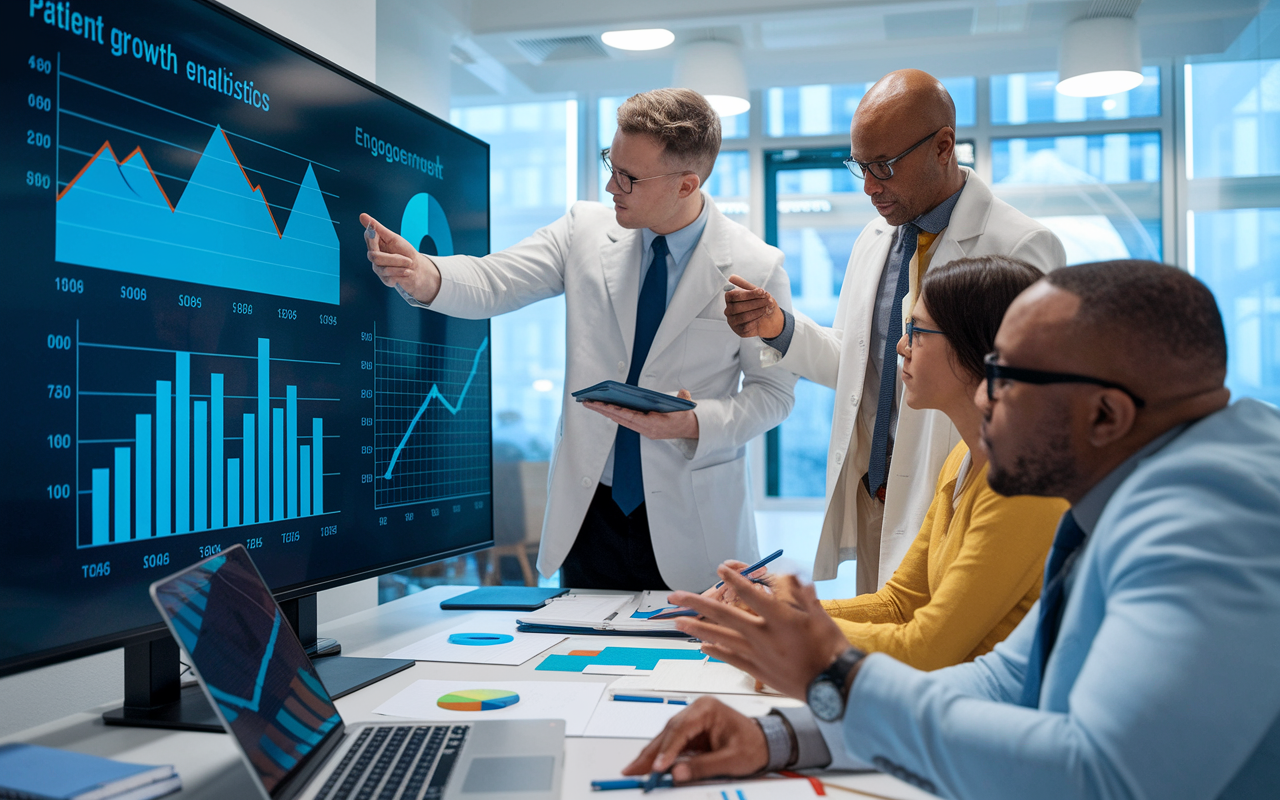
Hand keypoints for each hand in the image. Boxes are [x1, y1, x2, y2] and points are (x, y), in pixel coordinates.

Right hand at [360, 213, 441, 303]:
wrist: (417, 268)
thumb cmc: (405, 251)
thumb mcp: (393, 238)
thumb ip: (379, 228)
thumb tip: (362, 215)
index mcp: (375, 244)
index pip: (368, 238)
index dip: (371, 235)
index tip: (375, 232)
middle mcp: (374, 257)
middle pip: (374, 257)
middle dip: (394, 258)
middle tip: (409, 259)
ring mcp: (379, 269)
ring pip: (383, 268)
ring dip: (400, 266)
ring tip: (410, 264)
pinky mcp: (385, 280)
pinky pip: (390, 277)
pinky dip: (402, 274)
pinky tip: (408, 272)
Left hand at [582, 390, 698, 440]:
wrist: (690, 428)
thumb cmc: (685, 416)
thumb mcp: (686, 406)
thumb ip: (683, 399)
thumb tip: (683, 393)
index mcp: (655, 426)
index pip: (631, 417)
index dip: (616, 410)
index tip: (602, 405)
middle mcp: (646, 430)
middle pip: (620, 419)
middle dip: (603, 410)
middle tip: (587, 402)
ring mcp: (644, 430)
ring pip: (620, 420)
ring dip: (605, 412)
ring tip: (591, 403)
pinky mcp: (643, 429)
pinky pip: (625, 421)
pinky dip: (614, 414)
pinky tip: (605, 407)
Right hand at [621, 697, 767, 782]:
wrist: (766, 744)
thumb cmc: (754, 746)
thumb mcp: (732, 760)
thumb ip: (704, 767)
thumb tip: (677, 773)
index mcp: (707, 708)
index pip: (680, 729)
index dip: (667, 750)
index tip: (657, 767)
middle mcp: (696, 711)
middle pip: (668, 732)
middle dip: (650, 753)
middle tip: (633, 770)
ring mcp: (692, 721)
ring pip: (666, 738)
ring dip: (651, 756)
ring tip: (635, 770)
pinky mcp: (691, 733)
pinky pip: (672, 744)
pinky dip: (660, 757)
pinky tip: (649, 766)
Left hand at [667, 565, 849, 699]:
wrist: (832, 685)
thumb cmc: (830, 649)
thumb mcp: (821, 615)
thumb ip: (802, 594)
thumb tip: (792, 575)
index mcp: (780, 618)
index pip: (752, 593)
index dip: (735, 579)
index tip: (720, 569)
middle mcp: (764, 635)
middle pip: (724, 615)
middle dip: (696, 604)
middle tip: (675, 598)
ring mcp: (758, 654)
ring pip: (721, 638)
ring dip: (697, 629)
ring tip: (678, 624)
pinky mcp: (758, 670)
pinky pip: (731, 659)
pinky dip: (716, 651)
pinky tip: (703, 647)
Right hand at [724, 275, 783, 339]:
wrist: (770, 319)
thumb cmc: (761, 303)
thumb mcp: (756, 292)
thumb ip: (745, 285)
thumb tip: (731, 278)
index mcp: (730, 298)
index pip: (734, 295)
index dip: (748, 293)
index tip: (762, 291)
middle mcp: (728, 310)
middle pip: (738, 307)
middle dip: (755, 303)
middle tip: (768, 300)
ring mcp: (732, 321)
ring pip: (743, 317)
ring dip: (757, 311)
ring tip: (766, 308)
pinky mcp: (738, 331)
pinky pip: (746, 326)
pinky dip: (756, 320)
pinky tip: (762, 317)